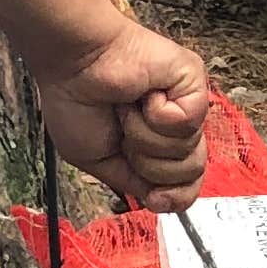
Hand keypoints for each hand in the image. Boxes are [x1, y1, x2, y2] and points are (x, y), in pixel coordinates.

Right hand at [37, 22, 209, 211]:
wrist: (73, 65)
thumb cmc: (77, 100)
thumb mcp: (100, 162)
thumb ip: (134, 184)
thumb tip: (162, 202)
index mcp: (157, 142)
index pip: (187, 184)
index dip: (174, 196)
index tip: (155, 196)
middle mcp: (176, 124)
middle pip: (191, 173)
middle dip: (151, 164)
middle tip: (126, 136)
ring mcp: (187, 104)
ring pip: (188, 151)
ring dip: (145, 136)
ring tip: (128, 111)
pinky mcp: (193, 82)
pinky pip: (188, 122)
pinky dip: (156, 115)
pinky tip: (143, 96)